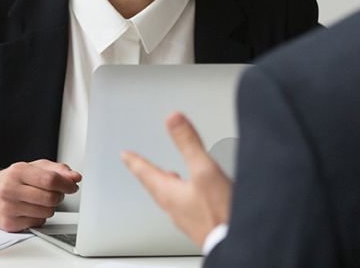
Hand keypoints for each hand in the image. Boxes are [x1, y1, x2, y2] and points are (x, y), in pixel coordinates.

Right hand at [0, 159, 81, 230]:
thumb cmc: (16, 180)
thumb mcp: (35, 167)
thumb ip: (57, 170)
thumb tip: (75, 177)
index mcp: (18, 171)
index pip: (50, 179)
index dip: (66, 184)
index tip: (72, 186)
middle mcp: (10, 189)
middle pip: (50, 198)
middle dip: (59, 196)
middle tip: (55, 193)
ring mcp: (8, 208)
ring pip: (47, 212)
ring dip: (50, 208)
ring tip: (40, 201)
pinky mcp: (9, 224)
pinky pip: (38, 223)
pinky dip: (40, 217)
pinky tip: (31, 210)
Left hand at [121, 112, 231, 246]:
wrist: (234, 240)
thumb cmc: (218, 213)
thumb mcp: (203, 170)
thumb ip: (188, 143)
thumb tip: (173, 119)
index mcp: (169, 193)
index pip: (146, 172)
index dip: (135, 161)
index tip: (125, 155)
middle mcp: (174, 208)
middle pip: (155, 186)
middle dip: (148, 173)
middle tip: (139, 167)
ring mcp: (187, 218)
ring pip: (170, 197)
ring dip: (166, 184)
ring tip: (166, 177)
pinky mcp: (200, 224)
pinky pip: (184, 206)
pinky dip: (182, 195)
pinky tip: (193, 196)